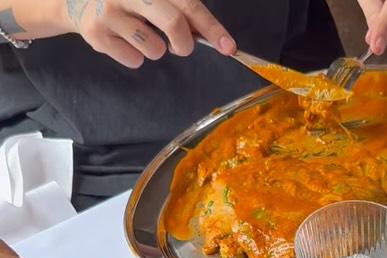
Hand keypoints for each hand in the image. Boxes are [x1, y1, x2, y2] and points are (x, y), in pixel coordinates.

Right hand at [61, 0, 235, 67]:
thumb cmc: (127, 0)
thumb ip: (179, 7)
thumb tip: (213, 36)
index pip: (187, 3)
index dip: (210, 27)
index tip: (228, 46)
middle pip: (174, 23)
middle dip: (184, 43)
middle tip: (181, 47)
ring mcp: (109, 11)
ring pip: (154, 48)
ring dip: (156, 49)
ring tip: (141, 34)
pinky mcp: (96, 33)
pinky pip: (134, 60)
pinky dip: (135, 56)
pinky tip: (122, 40)